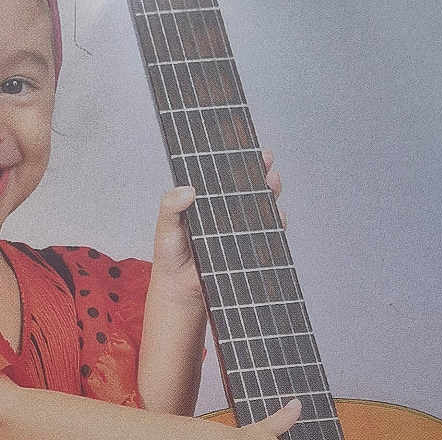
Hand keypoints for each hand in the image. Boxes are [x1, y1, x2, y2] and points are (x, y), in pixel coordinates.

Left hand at [148, 149, 283, 310]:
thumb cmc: (170, 255)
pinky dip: (275, 224)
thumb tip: (187, 190)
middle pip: (249, 187)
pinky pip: (267, 234)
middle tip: (265, 162)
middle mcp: (226, 211)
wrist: (180, 289)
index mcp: (206, 201)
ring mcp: (239, 229)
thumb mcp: (165, 226)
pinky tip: (276, 217)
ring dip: (271, 194)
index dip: (239, 161)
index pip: (225, 176)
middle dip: (262, 172)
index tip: (249, 150)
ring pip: (262, 206)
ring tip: (272, 184)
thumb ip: (170, 206)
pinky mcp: (248, 248)